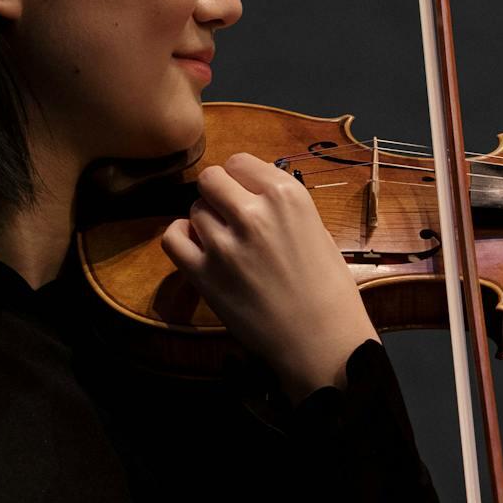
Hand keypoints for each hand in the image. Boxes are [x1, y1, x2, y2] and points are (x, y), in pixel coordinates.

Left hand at [159, 152, 376, 397]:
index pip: (240, 162)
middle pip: (211, 179)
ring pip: (194, 210)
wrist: (321, 340)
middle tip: (230, 216)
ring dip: (205, 222)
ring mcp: (224, 244)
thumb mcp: (317, 230)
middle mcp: (253, 212)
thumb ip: (281, 207)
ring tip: (225, 244)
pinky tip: (198, 248)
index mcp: (287, 195)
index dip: (240, 179)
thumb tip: (252, 194)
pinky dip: (181, 238)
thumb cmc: (329, 289)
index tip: (245, 195)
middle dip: (217, 194)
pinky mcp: (203, 274)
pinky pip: (173, 238)